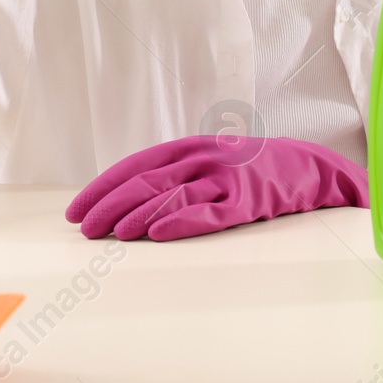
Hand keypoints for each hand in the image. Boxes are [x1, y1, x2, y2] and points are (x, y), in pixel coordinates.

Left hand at [65, 135, 368, 241]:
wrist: (307, 167)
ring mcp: (225, 179)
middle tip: (86, 230)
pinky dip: (181, 222)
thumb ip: (172, 176)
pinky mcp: (247, 202)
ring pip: (172, 196)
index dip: (102, 188)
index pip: (134, 167)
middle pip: (146, 181)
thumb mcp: (206, 162)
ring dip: (138, 215)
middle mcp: (202, 159)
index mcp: (187, 148)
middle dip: (110, 206)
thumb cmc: (247, 170)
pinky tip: (158, 234)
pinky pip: (209, 213)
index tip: (75, 211)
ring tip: (114, 234)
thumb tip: (124, 204)